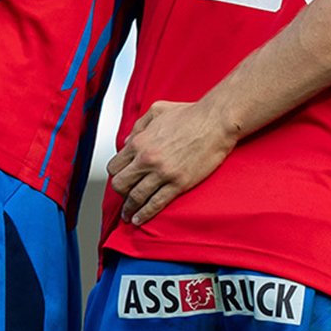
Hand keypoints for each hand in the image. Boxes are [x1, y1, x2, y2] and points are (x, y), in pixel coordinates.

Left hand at [107, 100, 238, 224]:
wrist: (216, 122)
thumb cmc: (191, 114)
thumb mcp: (157, 110)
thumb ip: (139, 125)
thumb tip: (127, 141)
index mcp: (140, 142)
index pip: (115, 166)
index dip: (116, 174)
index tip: (121, 179)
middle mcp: (147, 159)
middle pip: (120, 184)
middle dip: (120, 192)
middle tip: (124, 196)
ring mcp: (162, 173)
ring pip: (136, 197)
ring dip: (129, 209)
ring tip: (128, 216)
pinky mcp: (178, 184)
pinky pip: (156, 204)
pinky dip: (145, 214)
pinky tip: (139, 219)